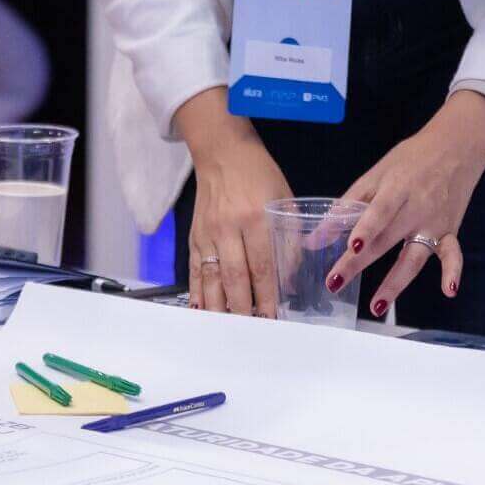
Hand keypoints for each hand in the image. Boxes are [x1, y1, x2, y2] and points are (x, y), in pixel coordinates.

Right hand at [177, 91, 291, 316]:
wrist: (222, 152)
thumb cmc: (258, 175)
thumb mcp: (285, 200)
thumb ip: (290, 239)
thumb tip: (291, 280)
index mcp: (256, 217)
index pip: (263, 266)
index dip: (268, 296)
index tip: (275, 318)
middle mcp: (229, 227)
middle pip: (236, 278)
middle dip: (245, 309)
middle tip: (255, 331)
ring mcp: (208, 233)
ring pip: (212, 279)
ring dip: (222, 308)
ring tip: (231, 329)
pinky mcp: (194, 236)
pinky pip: (194, 271)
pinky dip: (198, 294)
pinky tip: (203, 312)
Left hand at [324, 92, 484, 317]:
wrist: (456, 146)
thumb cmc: (410, 159)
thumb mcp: (377, 173)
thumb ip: (347, 204)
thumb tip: (316, 238)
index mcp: (398, 187)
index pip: (379, 211)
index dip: (366, 228)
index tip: (351, 246)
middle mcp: (417, 208)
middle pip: (386, 240)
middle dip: (359, 262)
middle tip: (334, 283)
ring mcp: (435, 222)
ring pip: (415, 257)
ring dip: (396, 283)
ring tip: (376, 307)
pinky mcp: (450, 231)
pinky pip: (453, 255)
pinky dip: (453, 272)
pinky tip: (449, 291)